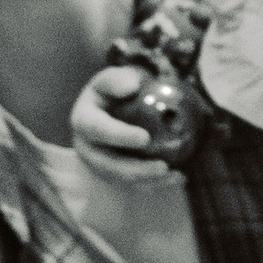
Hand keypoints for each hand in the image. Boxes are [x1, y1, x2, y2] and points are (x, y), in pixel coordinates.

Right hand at [70, 67, 170, 183]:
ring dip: (149, 181)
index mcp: (83, 121)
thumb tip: (132, 87)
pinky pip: (135, 183)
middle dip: (136, 169)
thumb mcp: (113, 78)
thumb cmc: (115, 90)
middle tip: (163, 167)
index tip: (145, 138)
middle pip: (109, 165)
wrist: (113, 107)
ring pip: (123, 179)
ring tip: (176, 176)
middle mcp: (87, 148)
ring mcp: (100, 164)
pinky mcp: (115, 175)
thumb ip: (118, 80)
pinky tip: (179, 178)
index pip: (98, 129)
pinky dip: (157, 184)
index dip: (120, 136)